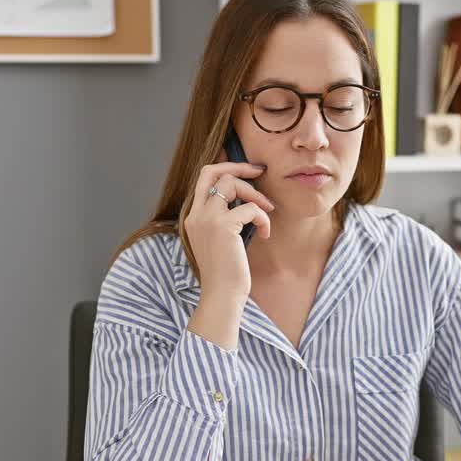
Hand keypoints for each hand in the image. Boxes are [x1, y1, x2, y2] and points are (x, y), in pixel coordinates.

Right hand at [184, 159, 273, 302]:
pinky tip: (265, 233)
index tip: (248, 172)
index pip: (204, 179)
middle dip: (238, 166)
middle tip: (259, 170)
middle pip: (212, 171)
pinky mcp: (223, 226)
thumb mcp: (220, 240)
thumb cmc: (226, 273)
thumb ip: (225, 218)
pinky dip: (263, 217)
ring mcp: (207, 218)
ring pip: (231, 183)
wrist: (222, 295)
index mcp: (193, 217)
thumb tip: (245, 199)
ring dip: (255, 194)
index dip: (226, 169)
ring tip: (267, 209)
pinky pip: (251, 208)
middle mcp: (196, 214)